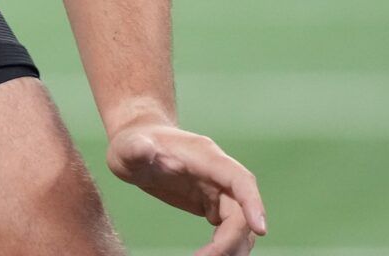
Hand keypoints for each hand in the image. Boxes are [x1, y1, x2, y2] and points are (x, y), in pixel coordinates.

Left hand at [106, 121, 266, 255]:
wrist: (136, 145)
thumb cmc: (133, 143)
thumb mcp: (128, 147)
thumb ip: (137, 149)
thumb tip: (144, 149)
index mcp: (206, 156)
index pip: (239, 179)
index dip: (253, 203)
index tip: (260, 231)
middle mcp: (218, 174)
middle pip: (241, 210)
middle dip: (230, 239)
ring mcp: (217, 190)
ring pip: (239, 223)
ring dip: (231, 246)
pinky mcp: (211, 203)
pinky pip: (228, 228)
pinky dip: (224, 245)